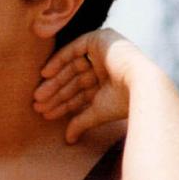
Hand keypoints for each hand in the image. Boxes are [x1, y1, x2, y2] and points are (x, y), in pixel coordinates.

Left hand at [34, 28, 139, 143]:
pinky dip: (59, 60)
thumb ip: (80, 122)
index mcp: (110, 82)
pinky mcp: (101, 39)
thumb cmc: (122, 103)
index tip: (45, 113)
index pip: (80, 92)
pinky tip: (45, 74)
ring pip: (72, 66)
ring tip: (38, 96)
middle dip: (55, 93)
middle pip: (74, 79)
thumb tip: (68, 140)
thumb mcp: (96, 113)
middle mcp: (107, 65)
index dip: (62, 103)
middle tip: (38, 105)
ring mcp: (105, 51)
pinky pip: (75, 48)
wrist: (141, 86)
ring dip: (54, 81)